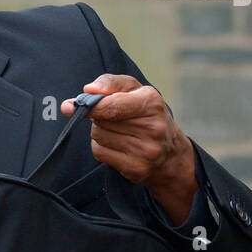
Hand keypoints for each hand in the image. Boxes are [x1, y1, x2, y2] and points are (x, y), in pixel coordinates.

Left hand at [60, 74, 197, 224]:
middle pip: (101, 120)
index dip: (92, 106)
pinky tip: (118, 145)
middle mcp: (153, 128)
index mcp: (152, 103)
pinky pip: (99, 153)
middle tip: (113, 117)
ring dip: (100, 132)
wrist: (170, 152)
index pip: (111, 106)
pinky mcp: (137, 168)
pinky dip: (101, 147)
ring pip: (98, 136)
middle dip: (99, 117)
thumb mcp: (134, 90)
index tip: (82, 104)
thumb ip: (110, 83)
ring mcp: (146, 151)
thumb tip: (87, 91)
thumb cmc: (146, 114)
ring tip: (119, 131)